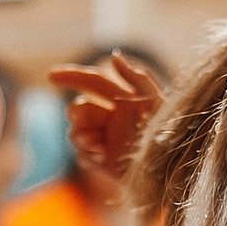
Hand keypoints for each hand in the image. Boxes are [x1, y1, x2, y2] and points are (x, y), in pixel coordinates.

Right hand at [49, 53, 163, 183]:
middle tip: (82, 123)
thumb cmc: (172, 133)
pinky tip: (99, 157)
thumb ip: (138, 78)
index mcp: (124, 99)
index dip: (72, 76)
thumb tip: (113, 55)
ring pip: (76, 133)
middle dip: (76, 114)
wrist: (175, 170)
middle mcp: (113, 118)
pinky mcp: (104, 163)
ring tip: (94, 144)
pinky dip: (85, 155)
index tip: (51, 76)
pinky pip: (82, 156)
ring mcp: (107, 140)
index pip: (93, 82)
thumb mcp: (159, 102)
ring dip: (79, 136)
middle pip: (80, 108)